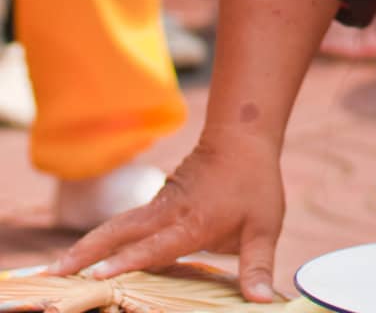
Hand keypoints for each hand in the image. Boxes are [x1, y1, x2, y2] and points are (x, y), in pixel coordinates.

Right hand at [48, 130, 284, 302]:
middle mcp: (168, 212)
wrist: (241, 137)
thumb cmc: (254, 184)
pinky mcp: (155, 203)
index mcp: (193, 222)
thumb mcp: (264, 227)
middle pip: (120, 232)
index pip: (155, 246)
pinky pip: (124, 223)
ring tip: (56, 270)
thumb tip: (263, 302)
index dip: (128, 262)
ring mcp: (158, 205)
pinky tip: (84, 257)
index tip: (97, 274)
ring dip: (86, 246)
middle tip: (54, 274)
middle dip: (87, 253)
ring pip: (116, 226)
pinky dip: (101, 239)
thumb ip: (258, 266)